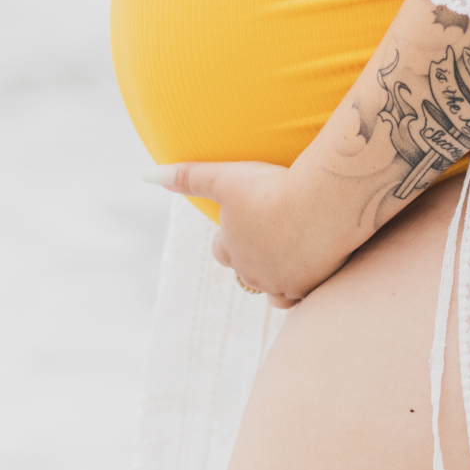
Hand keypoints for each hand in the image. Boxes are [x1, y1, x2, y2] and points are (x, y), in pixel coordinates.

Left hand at [144, 161, 353, 308]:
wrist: (322, 204)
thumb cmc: (271, 188)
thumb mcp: (225, 178)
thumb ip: (188, 177)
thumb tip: (147, 174)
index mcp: (231, 248)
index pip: (222, 250)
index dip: (230, 238)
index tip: (244, 224)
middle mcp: (253, 272)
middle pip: (248, 273)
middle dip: (255, 260)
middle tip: (272, 239)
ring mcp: (283, 283)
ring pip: (276, 292)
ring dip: (280, 278)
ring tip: (293, 260)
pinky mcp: (311, 286)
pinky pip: (304, 294)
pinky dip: (307, 283)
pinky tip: (317, 266)